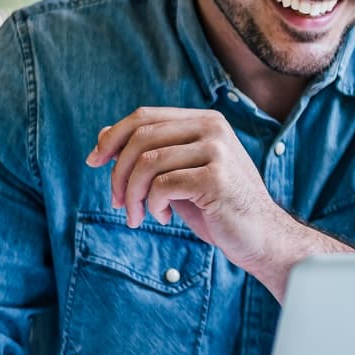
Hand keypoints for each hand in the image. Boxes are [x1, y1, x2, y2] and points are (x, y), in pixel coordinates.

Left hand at [86, 107, 351, 297]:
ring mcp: (217, 151)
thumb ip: (151, 153)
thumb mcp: (180, 175)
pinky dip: (153, 205)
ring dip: (132, 194)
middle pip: (141, 138)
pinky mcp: (216, 179)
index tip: (94, 161)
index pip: (145, 116)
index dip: (113, 137)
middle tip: (117, 203)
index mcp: (205, 121)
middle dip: (118, 173)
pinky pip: (163, 185)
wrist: (260, 238)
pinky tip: (163, 217)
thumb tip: (104, 134)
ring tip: (137, 216)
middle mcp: (212, 128)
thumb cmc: (217, 208)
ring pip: (147, 163)